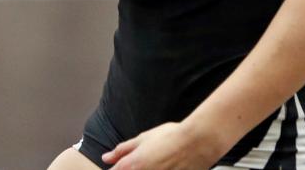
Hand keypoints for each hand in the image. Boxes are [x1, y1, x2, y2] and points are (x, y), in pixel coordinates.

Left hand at [103, 122, 221, 169]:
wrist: (197, 143)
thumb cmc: (171, 137)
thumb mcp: (143, 138)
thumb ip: (122, 150)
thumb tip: (106, 158)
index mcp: (131, 166)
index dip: (115, 169)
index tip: (119, 166)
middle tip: (145, 161)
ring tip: (157, 162)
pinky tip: (164, 166)